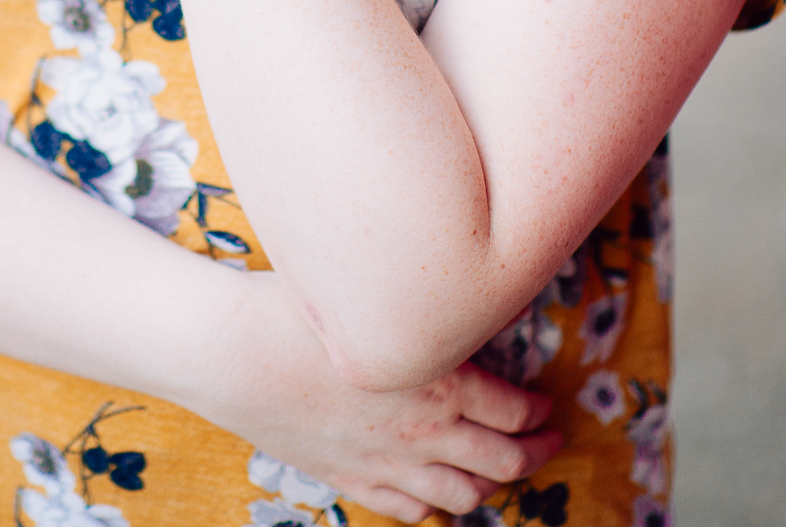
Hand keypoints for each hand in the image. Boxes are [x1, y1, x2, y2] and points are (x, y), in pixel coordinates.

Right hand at [193, 271, 560, 522]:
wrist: (236, 355)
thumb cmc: (300, 306)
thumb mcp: (373, 290)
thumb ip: (427, 296)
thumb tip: (469, 281)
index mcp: (438, 381)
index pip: (512, 411)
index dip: (538, 414)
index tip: (546, 407)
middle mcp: (423, 432)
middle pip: (501, 461)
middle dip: (534, 454)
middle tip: (548, 444)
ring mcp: (387, 463)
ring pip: (461, 496)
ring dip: (489, 487)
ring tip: (498, 473)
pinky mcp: (352, 478)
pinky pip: (409, 510)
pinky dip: (433, 508)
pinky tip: (436, 495)